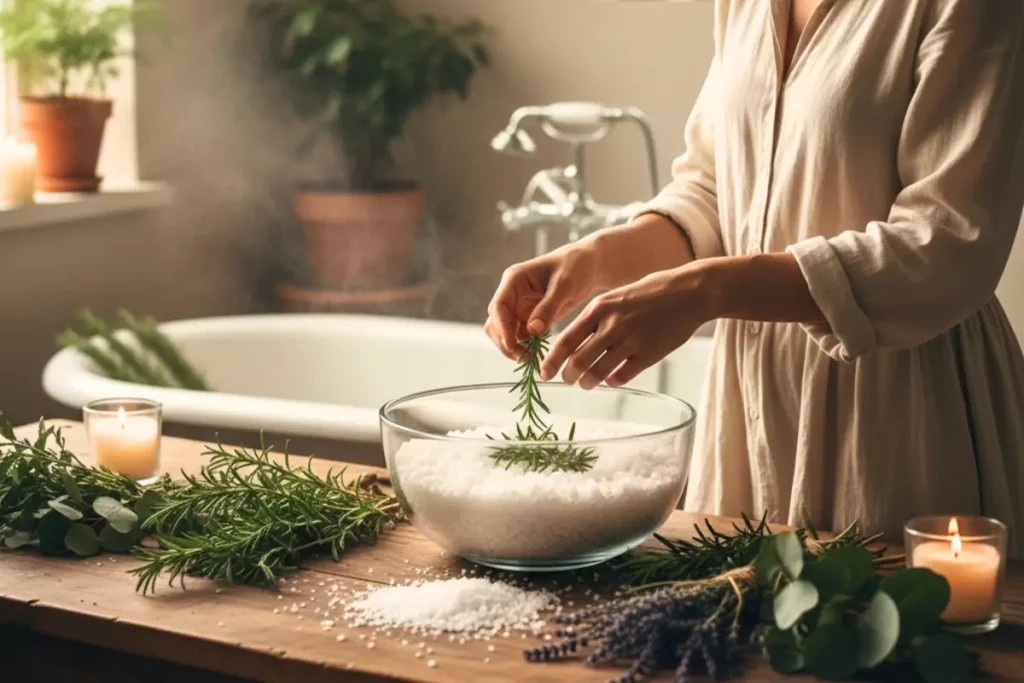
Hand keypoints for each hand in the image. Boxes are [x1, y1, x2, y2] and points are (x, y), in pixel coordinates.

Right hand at [485, 242, 599, 358]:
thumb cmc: (575, 267)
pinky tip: (538, 355)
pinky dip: (526, 347)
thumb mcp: (564, 286)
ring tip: (532, 359)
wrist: (586, 265)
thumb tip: (533, 330)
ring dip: (515, 347)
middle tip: (524, 358)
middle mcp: (512, 294)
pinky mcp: (529, 317)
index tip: (512, 346)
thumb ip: (548, 307)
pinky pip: (521, 336)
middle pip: (496, 323)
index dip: (502, 328)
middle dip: (506, 341)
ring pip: (506, 332)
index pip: (499, 306)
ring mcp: (519, 307)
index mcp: (514, 280)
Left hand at [541, 264, 713, 388]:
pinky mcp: (649, 354)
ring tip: (587, 383)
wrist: (688, 292)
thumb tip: (576, 343)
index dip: (552, 360)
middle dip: (568, 375)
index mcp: (599, 309)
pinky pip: (622, 375)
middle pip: (578, 361)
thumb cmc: (650, 292)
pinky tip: (612, 379)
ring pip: (598, 372)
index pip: (566, 340)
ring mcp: (630, 341)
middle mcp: (611, 325)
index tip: (544, 372)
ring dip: (588, 382)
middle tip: (567, 380)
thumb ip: (596, 318)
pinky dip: (613, 380)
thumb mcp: (616, 297)